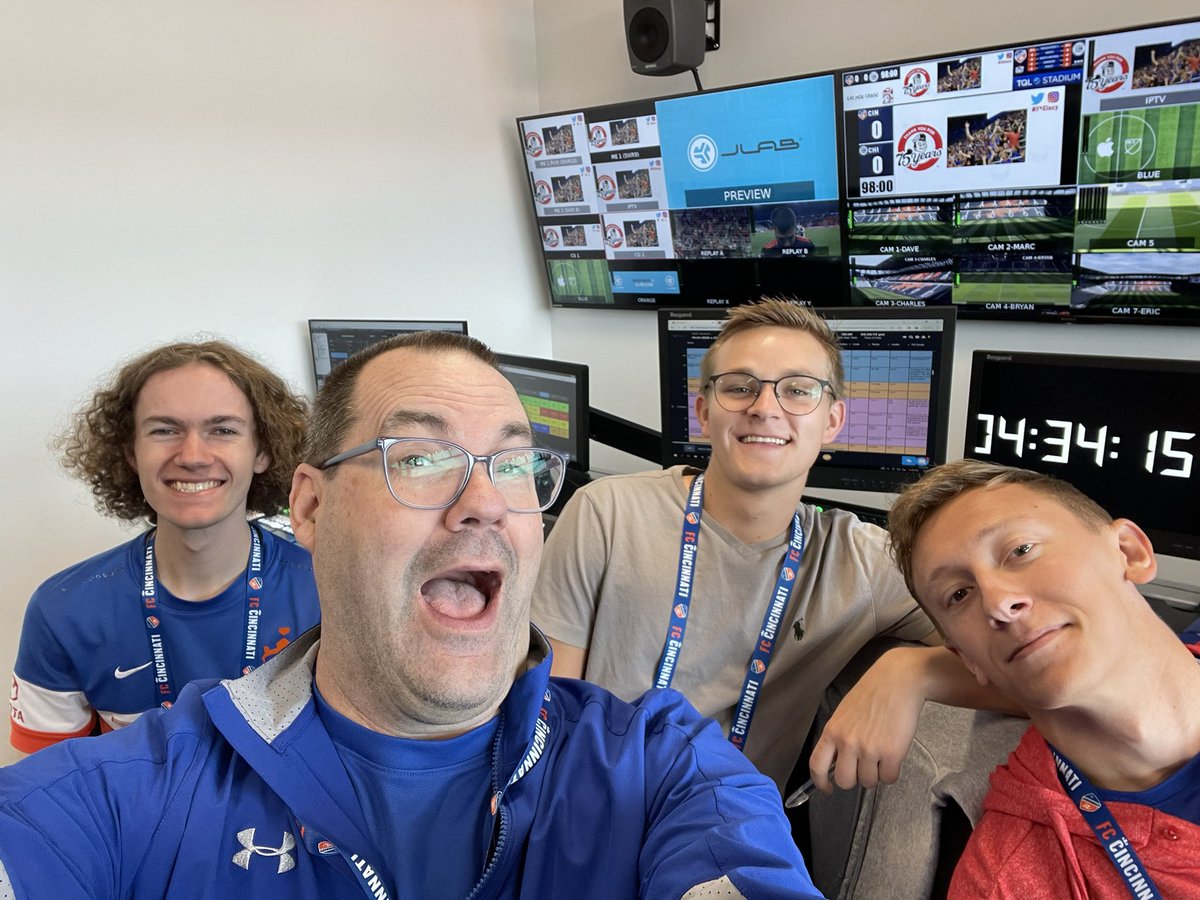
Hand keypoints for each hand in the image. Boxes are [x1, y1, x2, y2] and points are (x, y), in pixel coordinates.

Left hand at [807, 646, 930, 793]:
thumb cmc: (872, 694)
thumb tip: (835, 761)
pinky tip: (893, 756)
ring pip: (868, 782)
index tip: (827, 788)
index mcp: (832, 731)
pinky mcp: (891, 754)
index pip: (816, 765)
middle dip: (855, 779)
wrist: (898, 681)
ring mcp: (869, 749)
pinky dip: (891, 772)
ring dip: (876, 774)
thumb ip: (838, 737)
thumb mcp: (845, 714)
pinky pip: (889, 778)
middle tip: (863, 768)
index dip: (820, 782)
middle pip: (844, 781)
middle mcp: (847, 742)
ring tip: (881, 754)